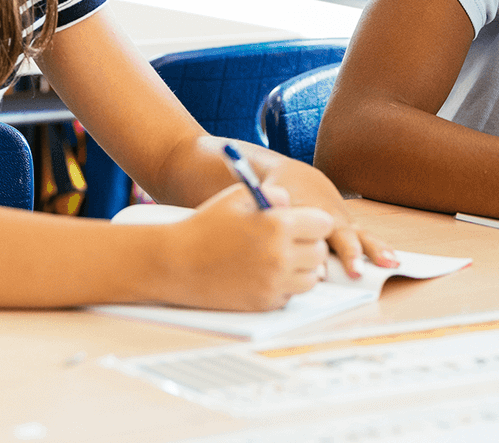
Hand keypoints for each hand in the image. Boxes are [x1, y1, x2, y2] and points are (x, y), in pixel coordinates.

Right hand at [159, 183, 333, 310]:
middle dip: (308, 245)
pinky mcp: (265, 303)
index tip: (301, 223)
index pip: (323, 225)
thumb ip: (272, 195)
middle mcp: (281, 256)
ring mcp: (274, 283)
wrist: (175, 263)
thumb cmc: (205, 226)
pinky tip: (263, 275)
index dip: (312, 222)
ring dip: (300, 268)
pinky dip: (283, 286)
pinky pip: (291, 295)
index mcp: (278, 225)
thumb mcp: (237, 197)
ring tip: (276, 258)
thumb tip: (293, 204)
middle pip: (320, 253)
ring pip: (312, 277)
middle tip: (288, 242)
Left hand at [260, 153, 398, 277]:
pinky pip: (366, 237)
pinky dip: (379, 248)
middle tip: (356, 272)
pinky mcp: (349, 226)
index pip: (314, 234)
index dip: (317, 253)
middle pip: (340, 236)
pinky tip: (394, 260)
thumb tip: (277, 238)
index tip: (321, 272)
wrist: (294, 176)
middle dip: (349, 253)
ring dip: (375, 249)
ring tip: (390, 262)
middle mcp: (329, 216)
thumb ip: (270, 220)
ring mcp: (342, 221)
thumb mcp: (268, 205)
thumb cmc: (278, 195)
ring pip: (360, 235)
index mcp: (308, 212)